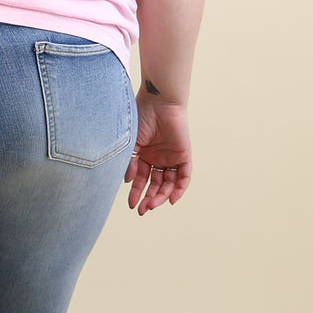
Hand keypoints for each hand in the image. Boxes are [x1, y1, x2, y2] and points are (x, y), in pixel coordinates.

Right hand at [125, 92, 191, 215]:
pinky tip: (170, 199)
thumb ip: (129, 162)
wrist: (158, 102)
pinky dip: (178, 189)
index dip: (136, 192)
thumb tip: (128, 182)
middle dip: (148, 198)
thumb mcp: (131, 143)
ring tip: (152, 205)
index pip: (140, 178)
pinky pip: (183, 177)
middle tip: (142, 210)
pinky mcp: (184, 156)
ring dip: (160, 196)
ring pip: (168, 183)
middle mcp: (157, 158)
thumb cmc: (140, 118)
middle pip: (154, 184)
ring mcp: (170, 158)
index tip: (131, 205)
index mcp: (143, 155)